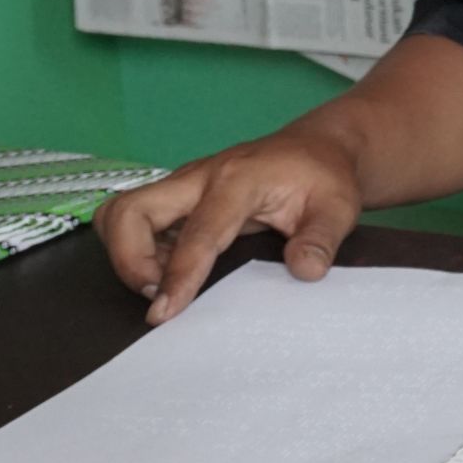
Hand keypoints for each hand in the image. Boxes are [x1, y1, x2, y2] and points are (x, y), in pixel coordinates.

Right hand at [92, 128, 364, 326]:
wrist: (317, 149)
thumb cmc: (325, 179)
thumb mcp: (339, 208)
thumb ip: (322, 239)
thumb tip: (304, 272)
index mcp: (239, 180)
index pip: (198, 232)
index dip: (178, 275)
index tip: (163, 313)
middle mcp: (199, 178)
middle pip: (130, 210)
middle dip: (127, 259)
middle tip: (155, 295)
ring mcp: (184, 186)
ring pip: (122, 213)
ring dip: (127, 255)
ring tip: (160, 285)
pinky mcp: (178, 197)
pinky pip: (136, 222)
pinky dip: (138, 251)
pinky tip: (167, 273)